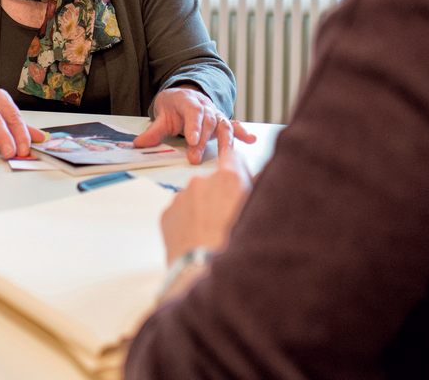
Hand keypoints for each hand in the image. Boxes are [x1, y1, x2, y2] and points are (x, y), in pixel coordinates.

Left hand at [133, 85, 255, 163]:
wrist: (185, 94)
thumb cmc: (173, 105)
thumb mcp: (161, 115)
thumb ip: (153, 131)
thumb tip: (139, 144)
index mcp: (189, 102)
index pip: (193, 113)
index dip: (194, 126)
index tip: (192, 141)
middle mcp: (206, 106)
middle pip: (208, 122)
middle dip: (203, 141)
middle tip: (195, 157)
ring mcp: (216, 113)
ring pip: (223, 125)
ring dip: (225, 140)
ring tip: (227, 154)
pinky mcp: (223, 121)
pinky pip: (233, 126)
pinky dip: (243, 132)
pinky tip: (251, 140)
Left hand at [161, 148, 252, 264]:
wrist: (202, 274)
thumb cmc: (233, 249)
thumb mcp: (255, 213)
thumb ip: (257, 189)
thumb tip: (261, 176)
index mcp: (228, 179)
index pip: (232, 155)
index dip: (234, 160)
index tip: (233, 160)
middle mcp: (203, 181)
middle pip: (213, 180)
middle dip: (219, 194)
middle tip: (226, 219)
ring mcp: (182, 196)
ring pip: (195, 197)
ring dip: (202, 208)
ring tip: (210, 234)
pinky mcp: (168, 212)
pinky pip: (180, 211)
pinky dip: (187, 221)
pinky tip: (196, 238)